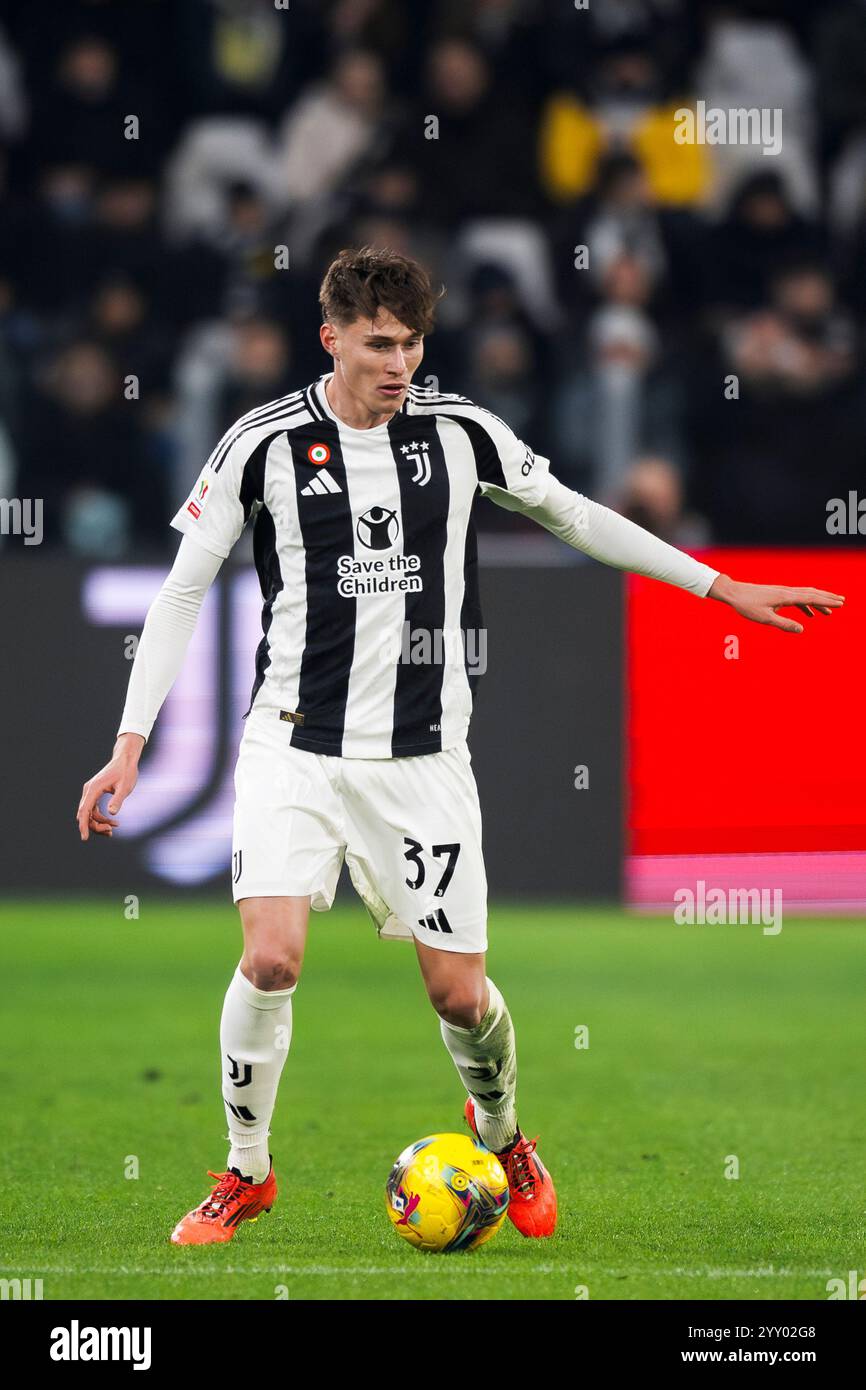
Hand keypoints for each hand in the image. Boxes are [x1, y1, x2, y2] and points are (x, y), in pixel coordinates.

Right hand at [77, 733, 144, 841]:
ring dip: (99, 823)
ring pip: (89, 813)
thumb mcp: (125, 787)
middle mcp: (89, 791)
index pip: (84, 811)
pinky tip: (113, 823)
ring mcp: (91, 792)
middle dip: (95, 826)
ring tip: (113, 829)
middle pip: (86, 814)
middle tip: (111, 832)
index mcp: (93, 789)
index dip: (84, 826)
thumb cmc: (126, 772)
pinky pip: (93, 809)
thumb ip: (117, 799)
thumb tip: (112, 813)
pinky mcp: (95, 793)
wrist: (125, 759)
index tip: (85, 838)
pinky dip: (101, 817)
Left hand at [708, 574, 844, 633]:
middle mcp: (787, 591)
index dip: (826, 601)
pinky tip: (809, 615)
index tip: (840, 604)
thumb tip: (802, 629)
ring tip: (829, 612)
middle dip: (827, 598)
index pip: (811, 598)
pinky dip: (806, 605)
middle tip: (842, 602)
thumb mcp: (765, 618)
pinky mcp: (778, 594)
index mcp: (786, 596)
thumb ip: (784, 624)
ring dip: (818, 602)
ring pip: (805, 595)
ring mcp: (782, 592)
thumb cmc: (747, 606)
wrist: (734, 592)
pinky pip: (797, 599)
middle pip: (812, 593)